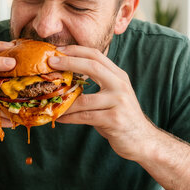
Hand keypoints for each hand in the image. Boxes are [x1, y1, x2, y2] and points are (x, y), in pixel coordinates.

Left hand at [47, 45, 158, 160]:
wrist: (142, 140)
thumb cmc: (120, 115)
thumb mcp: (112, 93)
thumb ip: (97, 82)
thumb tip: (66, 74)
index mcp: (118, 76)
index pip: (96, 55)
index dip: (76, 50)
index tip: (57, 50)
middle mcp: (120, 85)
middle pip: (92, 66)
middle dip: (69, 62)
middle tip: (50, 62)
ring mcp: (119, 102)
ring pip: (84, 99)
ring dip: (63, 100)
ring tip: (48, 100)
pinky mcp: (114, 120)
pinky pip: (85, 117)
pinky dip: (68, 117)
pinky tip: (58, 117)